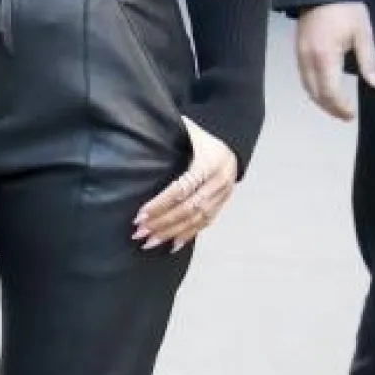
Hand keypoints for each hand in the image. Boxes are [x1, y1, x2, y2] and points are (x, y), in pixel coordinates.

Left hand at [132, 119, 237, 253]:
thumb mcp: (190, 131)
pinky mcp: (222, 205)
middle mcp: (218, 183)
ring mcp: (222, 196)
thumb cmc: (204, 140)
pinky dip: (188, 235)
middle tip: (140, 232)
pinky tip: (172, 245)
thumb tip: (144, 129)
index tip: (140, 215)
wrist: (234, 147)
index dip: (160, 204)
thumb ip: (172, 131)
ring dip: (171, 232)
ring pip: (196, 219)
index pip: (181, 189)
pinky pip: (205, 223)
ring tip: (149, 242)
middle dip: (162, 223)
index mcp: (208, 164)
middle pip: (188, 209)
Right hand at [295, 3, 374, 120]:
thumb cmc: (346, 8)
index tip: (351, 114)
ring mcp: (300, 55)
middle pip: (315, 94)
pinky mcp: (298, 49)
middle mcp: (308, 60)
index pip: (329, 93)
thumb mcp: (363, 33)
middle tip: (345, 115)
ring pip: (307, 87)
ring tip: (336, 106)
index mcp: (325, 57)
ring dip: (320, 100)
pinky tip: (325, 88)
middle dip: (330, 108)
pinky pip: (303, 76)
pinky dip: (313, 88)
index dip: (340, 107)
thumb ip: (369, 61)